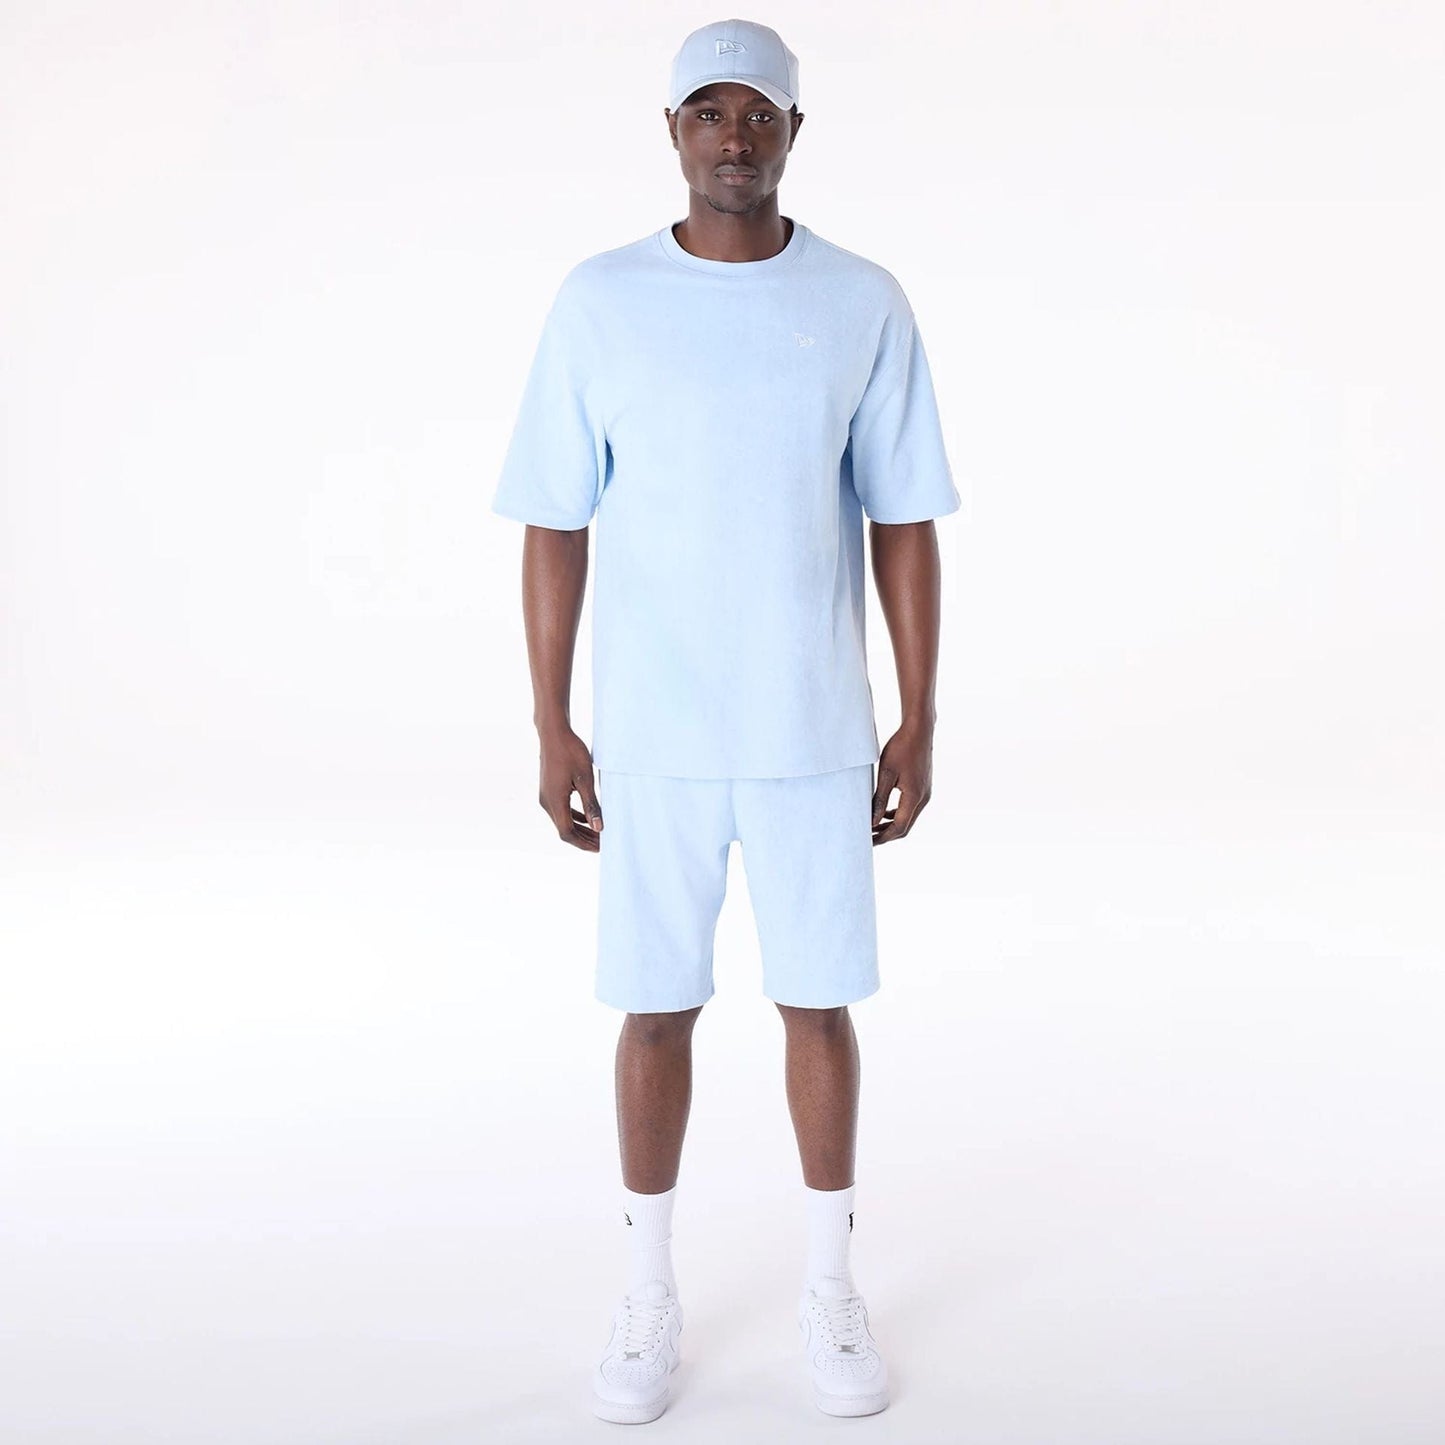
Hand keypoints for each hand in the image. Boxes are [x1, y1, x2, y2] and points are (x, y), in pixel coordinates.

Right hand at [538, 725, 603, 851]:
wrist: (553, 733)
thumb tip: (598, 828)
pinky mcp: (548, 790)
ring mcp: (546, 796)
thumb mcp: (585, 779)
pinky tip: (587, 818)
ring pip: (562, 821)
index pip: (567, 833)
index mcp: (555, 801)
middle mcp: (547, 802)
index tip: (600, 847)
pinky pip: (561, 810)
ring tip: (597, 834)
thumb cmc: (570, 752)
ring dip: (580, 829)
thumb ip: (592, 804)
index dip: (584, 843)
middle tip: (603, 843)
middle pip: (564, 830)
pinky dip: (574, 818)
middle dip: (584, 839)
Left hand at [871, 723, 933, 845]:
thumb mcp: (886, 774)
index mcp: (915, 797)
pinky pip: (911, 808)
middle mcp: (923, 799)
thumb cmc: (901, 748)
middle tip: (868, 839)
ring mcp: (926, 794)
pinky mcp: (924, 788)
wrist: (919, 731)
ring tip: (873, 828)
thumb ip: (880, 799)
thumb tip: (873, 821)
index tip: (868, 841)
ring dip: (891, 825)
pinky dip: (897, 814)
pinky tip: (884, 813)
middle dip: (886, 835)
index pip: (899, 827)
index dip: (883, 837)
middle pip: (905, 827)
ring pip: (908, 818)